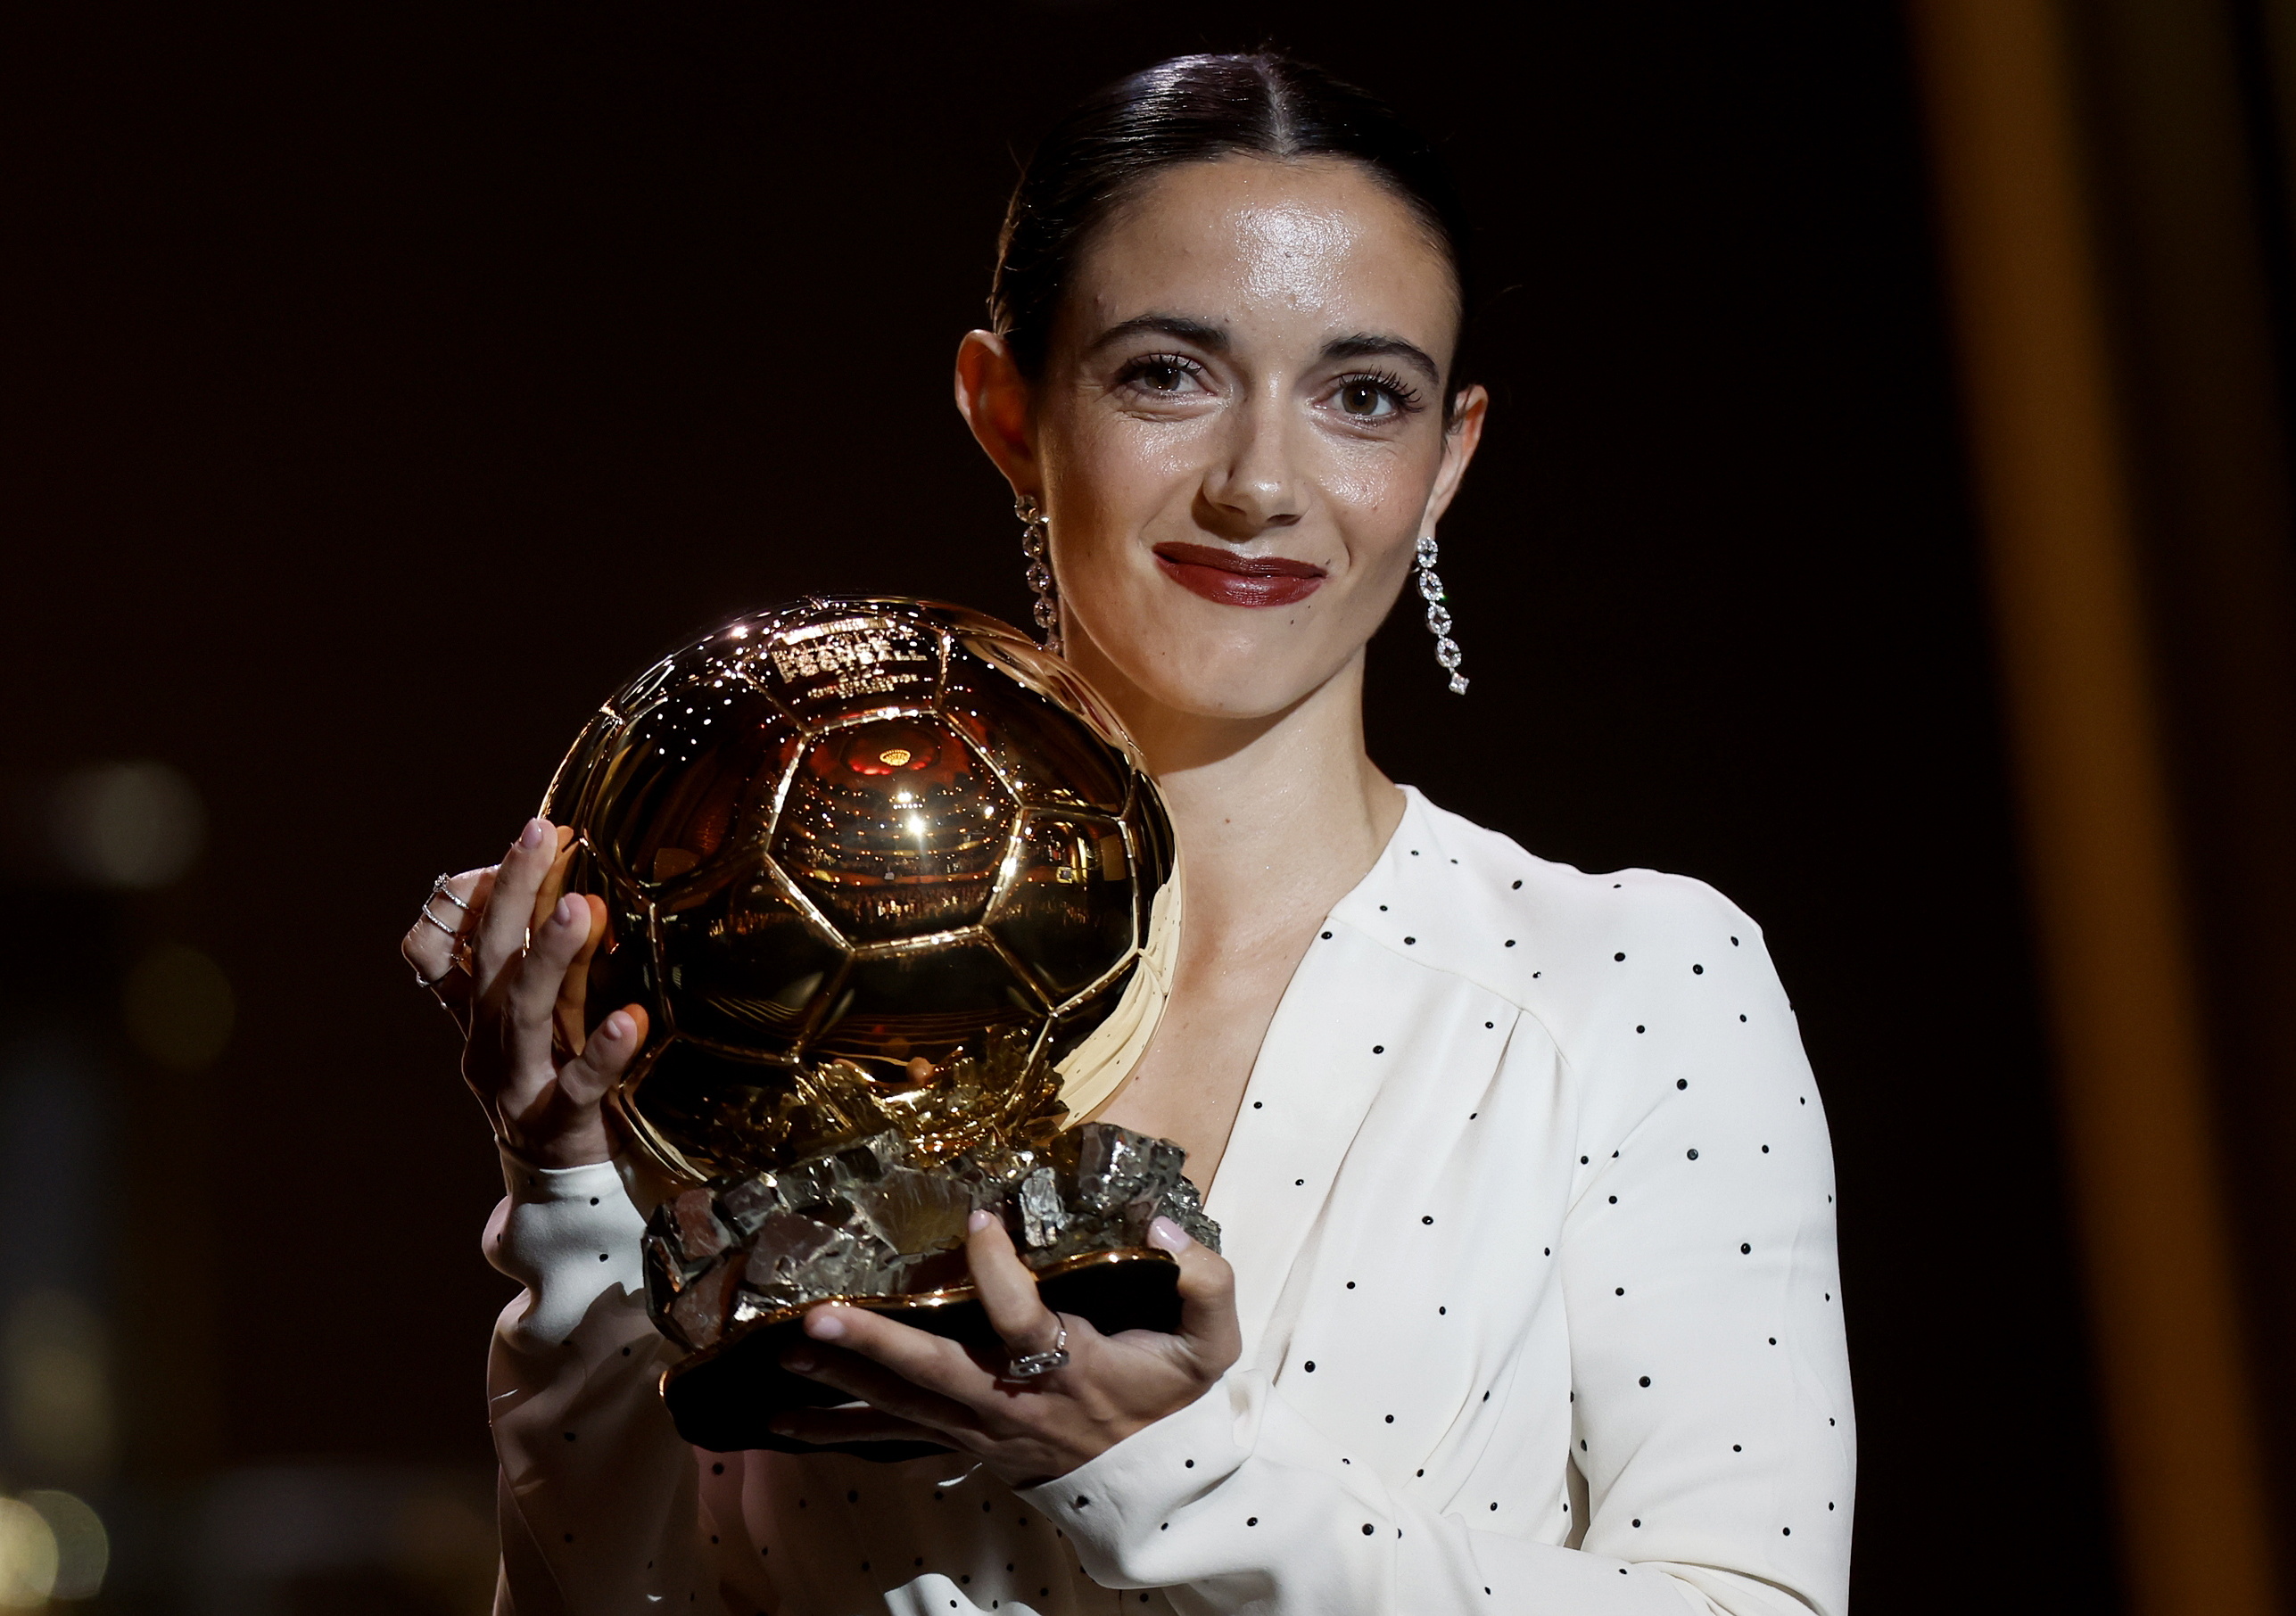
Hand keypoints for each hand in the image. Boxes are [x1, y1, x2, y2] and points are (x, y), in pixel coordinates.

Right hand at [398, 817, 646, 1167]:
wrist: (560, 1189)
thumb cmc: (554, 1085)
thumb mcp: (536, 1023)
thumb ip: (535, 966)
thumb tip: (557, 885)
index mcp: (479, 1014)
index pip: (450, 942)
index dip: (478, 891)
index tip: (534, 832)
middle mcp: (488, 1042)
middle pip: (491, 958)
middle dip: (515, 891)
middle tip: (544, 833)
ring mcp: (518, 1084)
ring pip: (524, 1012)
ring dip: (552, 957)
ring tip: (582, 907)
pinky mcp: (558, 1124)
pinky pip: (579, 1085)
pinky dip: (603, 1051)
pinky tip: (633, 1019)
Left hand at [769, 1210, 1241, 1484]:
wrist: (1159, 1486)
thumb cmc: (1174, 1402)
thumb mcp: (1212, 1342)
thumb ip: (1205, 1280)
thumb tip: (1164, 1229)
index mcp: (1073, 1367)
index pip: (1023, 1317)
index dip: (995, 1268)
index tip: (977, 1216)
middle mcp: (1016, 1402)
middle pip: (936, 1371)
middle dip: (873, 1343)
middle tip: (814, 1317)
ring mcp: (983, 1430)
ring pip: (902, 1407)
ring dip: (840, 1380)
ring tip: (782, 1354)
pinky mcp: (965, 1444)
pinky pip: (894, 1440)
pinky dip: (839, 1430)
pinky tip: (788, 1419)